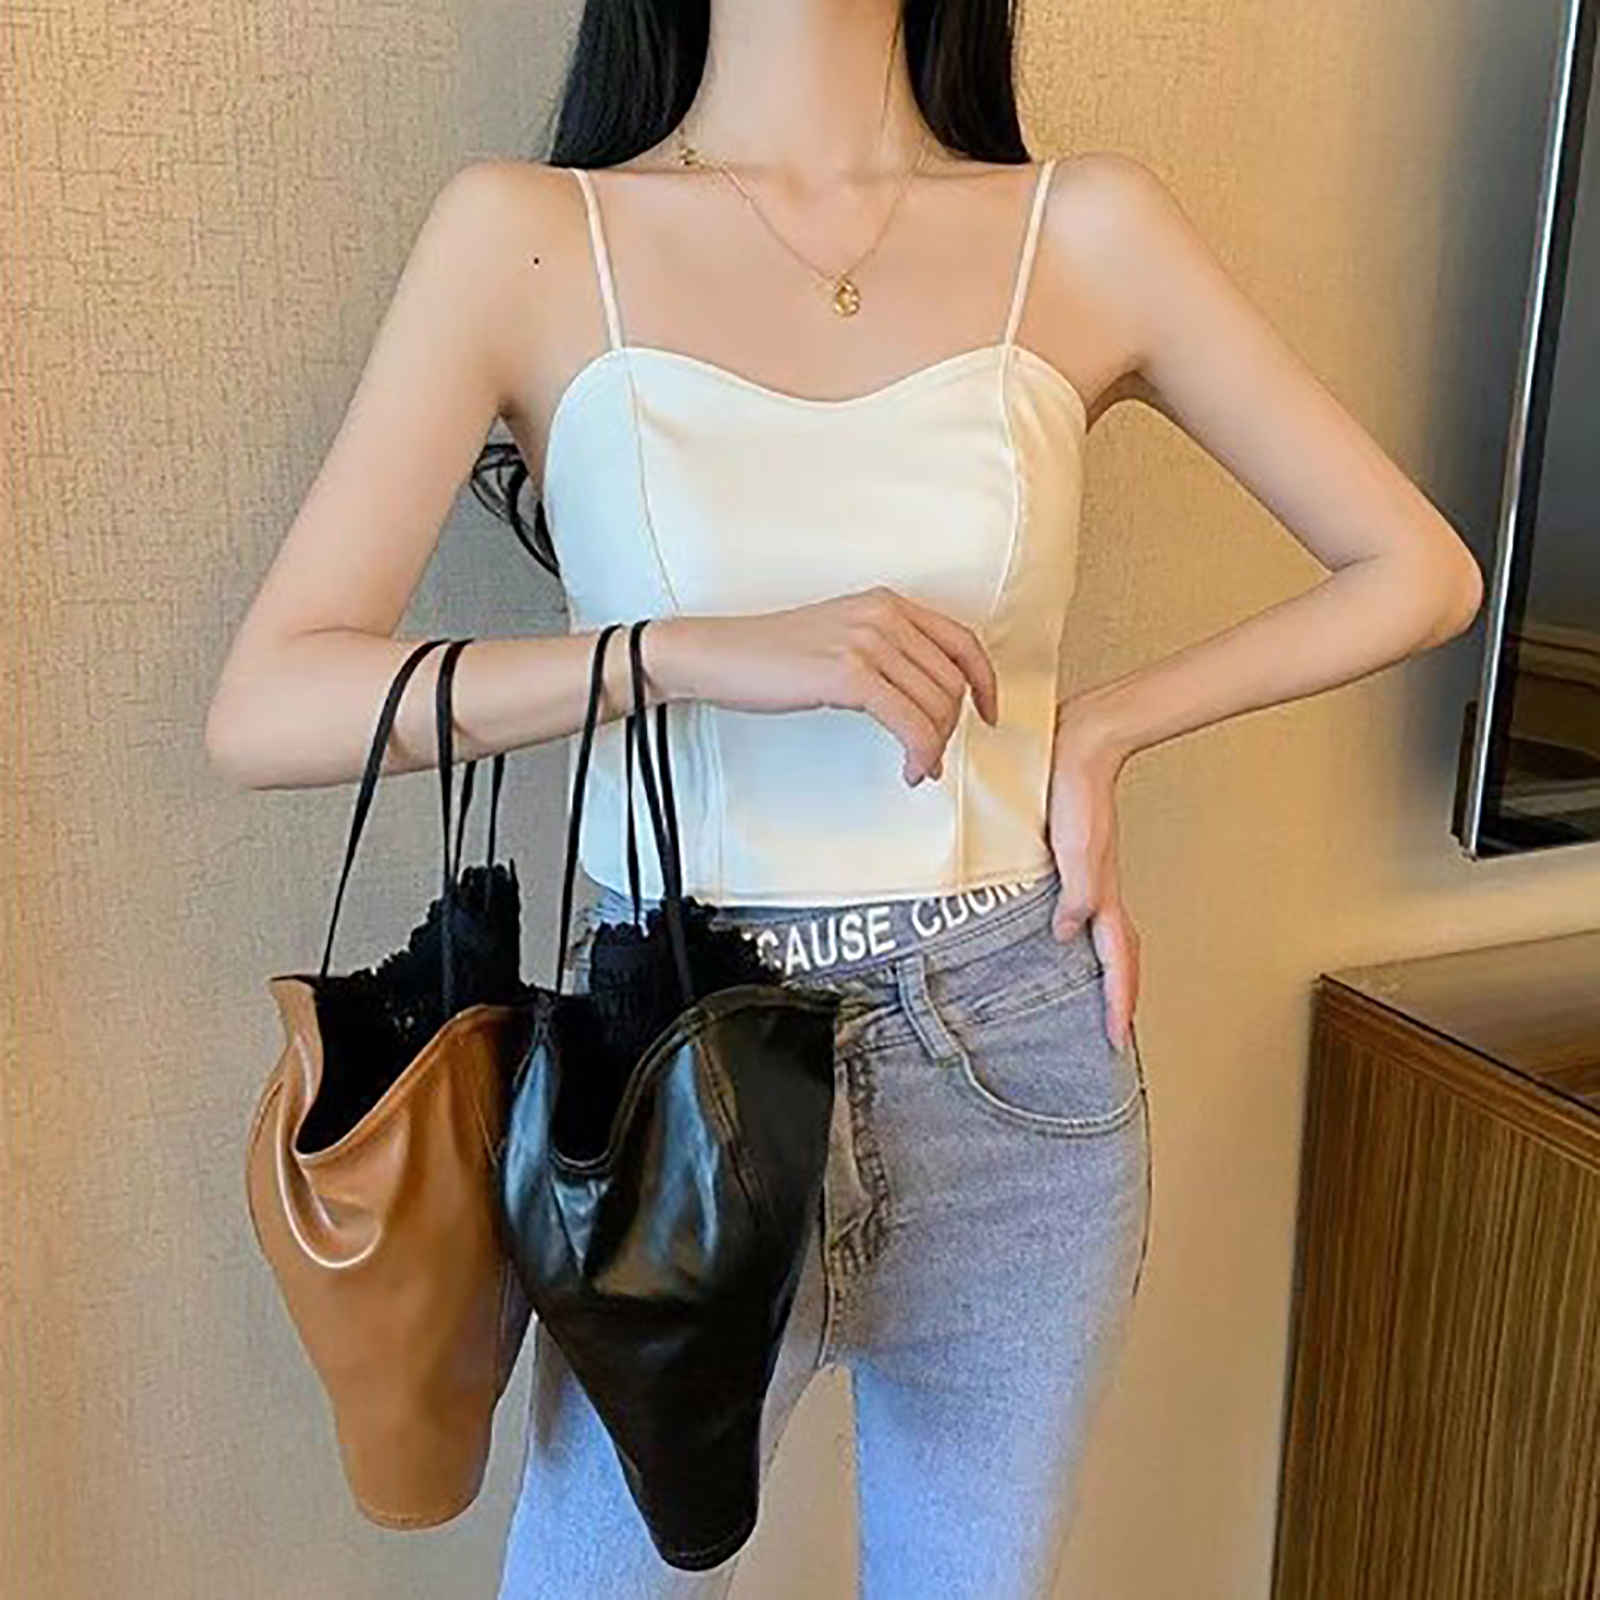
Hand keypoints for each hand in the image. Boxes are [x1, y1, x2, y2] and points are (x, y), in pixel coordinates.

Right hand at [651, 588, 998, 786]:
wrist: (717, 655)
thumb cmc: (770, 655)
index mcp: (887, 603)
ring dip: (934, 746)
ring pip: (936, 705)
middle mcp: (884, 615)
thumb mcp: (840, 639)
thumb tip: (923, 701)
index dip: (985, 682)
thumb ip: (885, 654)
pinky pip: (910, 722)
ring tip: (916, 767)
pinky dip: (920, 752)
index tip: (989, 714)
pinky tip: (910, 769)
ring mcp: (868, 642)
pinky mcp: (850, 674)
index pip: (962, 641)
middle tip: (929, 756)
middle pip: (952, 681)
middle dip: (950, 727)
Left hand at [1046, 699, 1139, 1051]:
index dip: (1118, 1001)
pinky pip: (1081, 907)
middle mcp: (1098, 889)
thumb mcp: (1075, 848)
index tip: (1116, 1037)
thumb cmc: (1079, 788)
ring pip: (1103, 933)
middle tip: (1112, 1028)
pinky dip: (1079, 930)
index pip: (1117, 960)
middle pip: (1119, 954)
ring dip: (1104, 967)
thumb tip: (1066, 932)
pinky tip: (1060, 931)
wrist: (1078, 744)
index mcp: (1103, 893)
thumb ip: (1075, 894)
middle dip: (1119, 994)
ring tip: (1095, 993)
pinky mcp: (1070, 858)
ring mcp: (1087, 875)